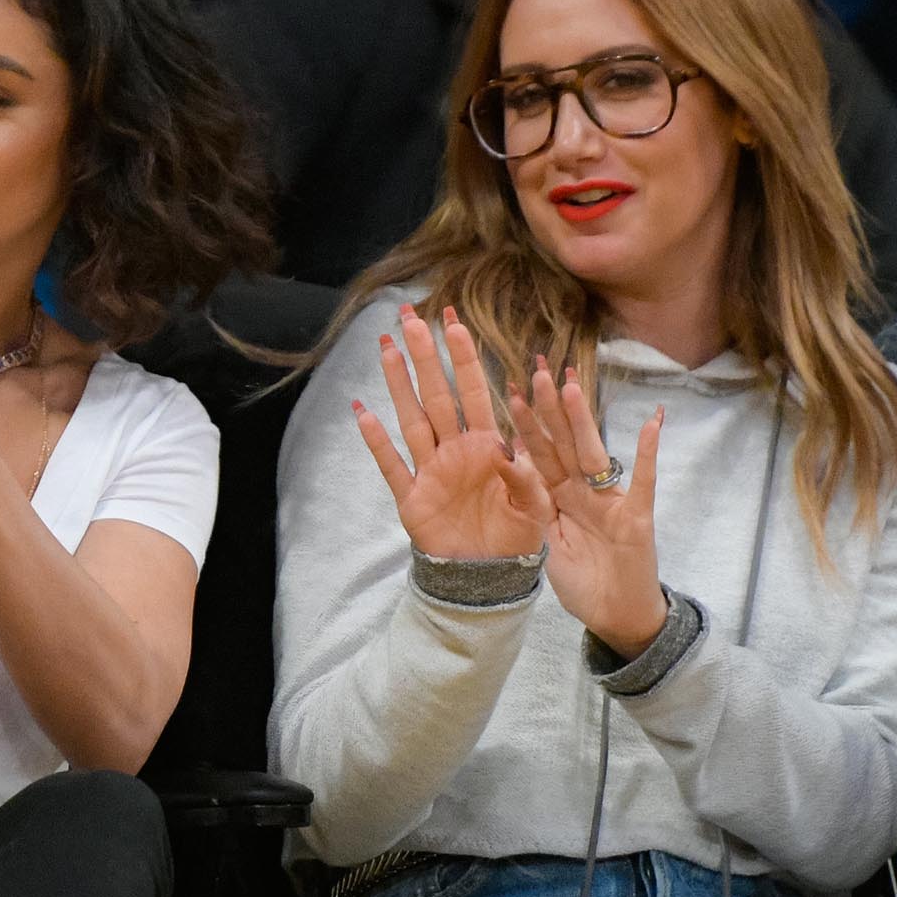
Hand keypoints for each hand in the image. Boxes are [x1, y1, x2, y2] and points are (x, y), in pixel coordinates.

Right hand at [354, 305, 550, 560]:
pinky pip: (391, 465)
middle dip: (425, 356)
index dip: (464, 357)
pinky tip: (362, 413)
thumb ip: (525, 479)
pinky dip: (376, 442)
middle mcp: (455, 450)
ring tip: (385, 348)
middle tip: (410, 318)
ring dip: (398, 384)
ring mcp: (430, 471)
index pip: (474, 391)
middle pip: (437, 394)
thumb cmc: (516, 539)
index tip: (454, 322)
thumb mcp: (534, 508)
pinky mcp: (412, 498)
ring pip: (411, 418)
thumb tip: (508, 450)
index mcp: (488, 446)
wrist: (488, 578)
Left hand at [510, 357, 667, 654]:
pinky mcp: (636, 516)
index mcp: (556, 498)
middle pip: (563, 443)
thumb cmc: (580, 580)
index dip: (524, 424)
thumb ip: (531, 504)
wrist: (615, 617)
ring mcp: (610, 500)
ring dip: (582, 420)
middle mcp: (582, 491)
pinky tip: (653, 419)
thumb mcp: (543, 543)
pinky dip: (647, 452)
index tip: (510, 389)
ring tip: (572, 385)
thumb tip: (505, 462)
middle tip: (537, 369)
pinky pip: (643, 480)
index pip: (537, 453)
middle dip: (549, 409)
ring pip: (593, 453)